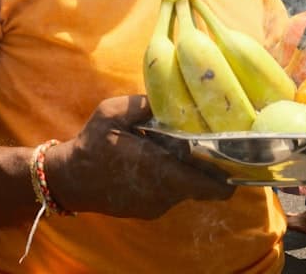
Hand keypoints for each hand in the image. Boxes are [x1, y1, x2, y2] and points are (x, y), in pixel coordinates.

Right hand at [45, 96, 234, 219]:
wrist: (69, 179)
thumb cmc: (92, 143)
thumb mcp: (113, 112)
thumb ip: (144, 104)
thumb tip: (172, 94)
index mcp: (157, 170)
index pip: (206, 185)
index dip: (226, 177)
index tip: (235, 160)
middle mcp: (161, 194)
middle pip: (200, 186)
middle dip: (208, 168)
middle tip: (210, 145)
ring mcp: (155, 205)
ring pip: (185, 190)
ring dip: (186, 172)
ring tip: (180, 149)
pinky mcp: (147, 211)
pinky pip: (170, 194)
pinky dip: (171, 179)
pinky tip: (159, 161)